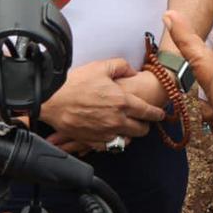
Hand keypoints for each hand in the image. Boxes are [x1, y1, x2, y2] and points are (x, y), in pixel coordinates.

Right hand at [41, 58, 165, 148]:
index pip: (148, 112)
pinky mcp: (93, 141)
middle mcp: (117, 120)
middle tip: (144, 121)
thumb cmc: (75, 82)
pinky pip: (110, 146)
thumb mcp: (101, 66)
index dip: (157, 114)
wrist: (52, 100)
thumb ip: (121, 67)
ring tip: (128, 127)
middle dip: (145, 126)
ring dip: (130, 134)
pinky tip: (111, 134)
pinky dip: (114, 141)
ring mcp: (105, 133)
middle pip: (141, 130)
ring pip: (127, 140)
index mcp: (122, 102)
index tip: (160, 114)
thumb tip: (132, 71)